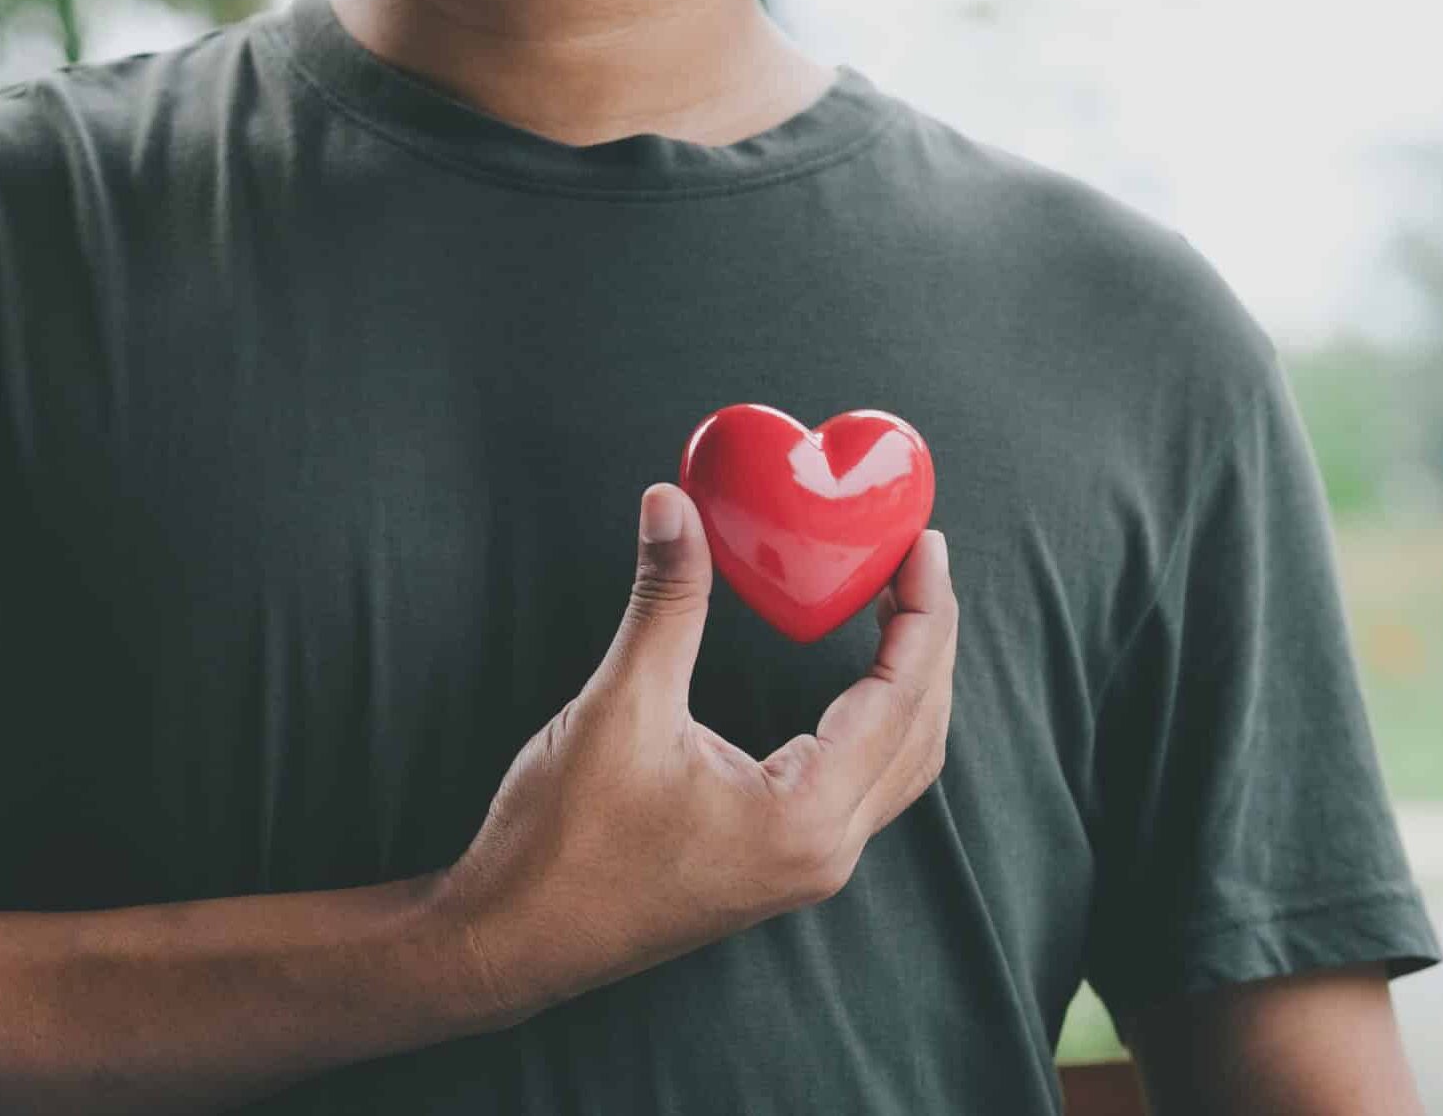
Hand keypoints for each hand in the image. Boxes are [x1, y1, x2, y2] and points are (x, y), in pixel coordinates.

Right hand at [434, 482, 957, 1021]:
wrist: (512, 939)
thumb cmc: (561, 842)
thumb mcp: (619, 707)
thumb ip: (664, 603)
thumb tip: (672, 504)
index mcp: (804, 817)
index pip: (900, 697)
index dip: (921, 612)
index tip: (924, 544)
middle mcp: (824, 853)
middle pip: (920, 733)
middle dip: (930, 642)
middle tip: (919, 561)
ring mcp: (805, 869)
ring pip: (900, 768)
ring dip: (912, 688)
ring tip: (901, 610)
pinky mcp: (778, 867)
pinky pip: (864, 789)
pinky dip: (878, 726)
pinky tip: (855, 684)